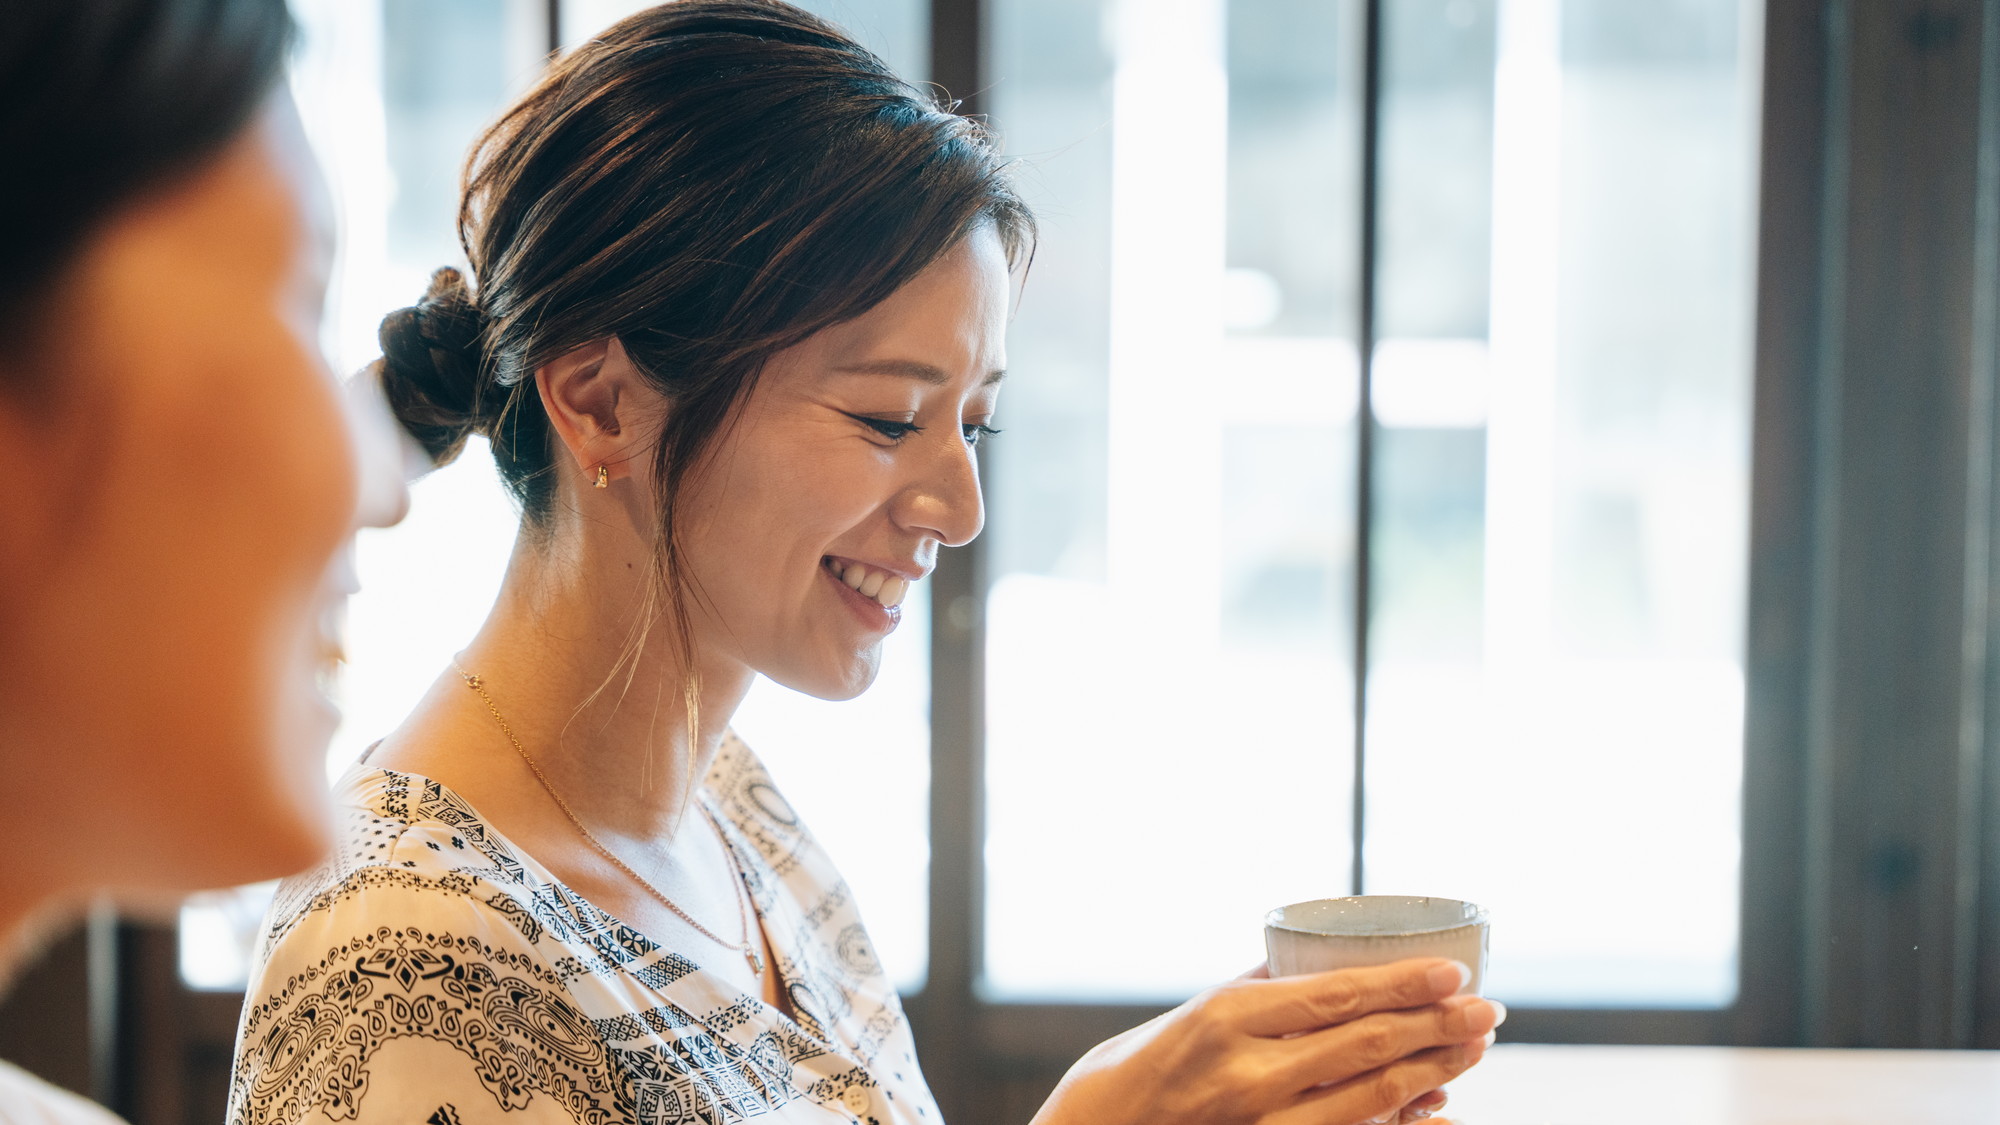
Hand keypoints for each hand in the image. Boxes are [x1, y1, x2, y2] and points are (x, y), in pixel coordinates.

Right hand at [1028, 958, 1501, 1124]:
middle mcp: (1247, 1072)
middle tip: (1487, 1008)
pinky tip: (1437, 1111)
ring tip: (1473, 1049)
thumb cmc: (1138, 1069)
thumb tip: (1320, 958)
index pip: (1338, 994)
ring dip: (1434, 1072)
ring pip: (1371, 1098)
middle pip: (1367, 1045)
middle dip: (1439, 1025)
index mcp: (1227, 1016)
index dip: (1405, 983)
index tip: (1455, 970)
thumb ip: (1257, 989)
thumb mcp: (1190, 1014)